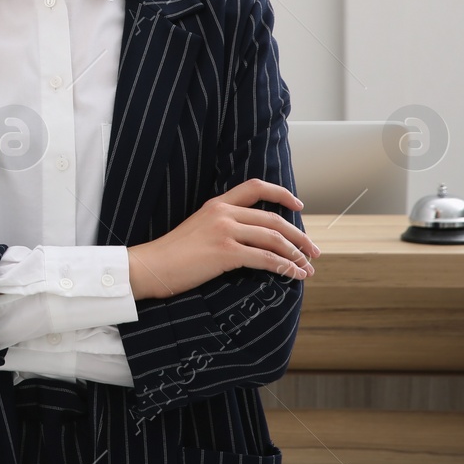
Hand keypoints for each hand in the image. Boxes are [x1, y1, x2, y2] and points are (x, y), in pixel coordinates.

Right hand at [126, 178, 320, 300]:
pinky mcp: (225, 252)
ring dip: (296, 254)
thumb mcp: (198, 229)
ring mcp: (224, 231)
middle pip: (273, 219)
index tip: (298, 205)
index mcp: (216, 204)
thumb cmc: (172, 254)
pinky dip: (285, 267)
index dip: (281, 194)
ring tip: (307, 268)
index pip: (255, 188)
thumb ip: (221, 226)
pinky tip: (293, 275)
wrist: (150, 265)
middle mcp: (223, 212)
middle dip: (299, 236)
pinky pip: (265, 258)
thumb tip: (249, 239)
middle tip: (313, 251)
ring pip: (273, 238)